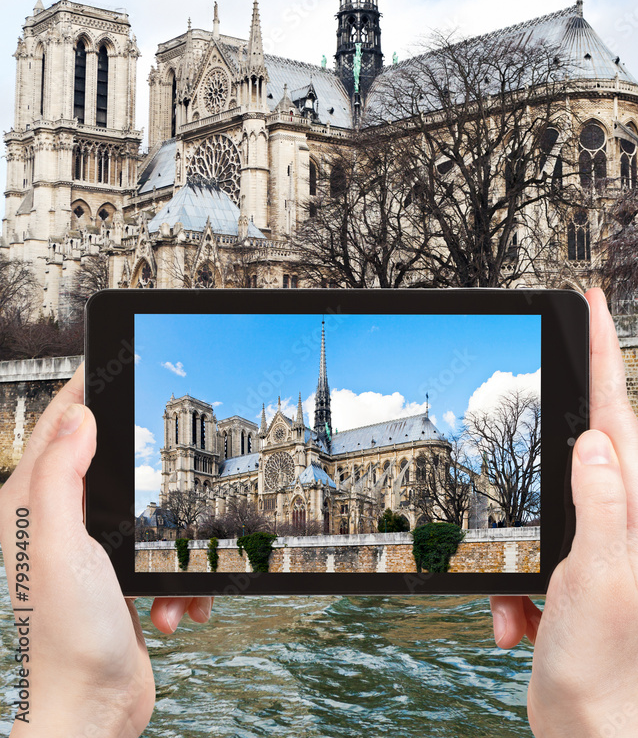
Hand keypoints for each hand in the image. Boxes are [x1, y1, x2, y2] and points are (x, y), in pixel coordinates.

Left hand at [0, 364, 212, 737]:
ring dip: (172, 539)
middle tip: (179, 470)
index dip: (90, 387)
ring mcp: (91, 547)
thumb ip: (60, 477)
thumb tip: (80, 417)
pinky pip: (162, 551)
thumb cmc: (66, 639)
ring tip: (171, 575)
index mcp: (33, 504)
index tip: (121, 359)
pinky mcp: (120, 574)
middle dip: (152, 472)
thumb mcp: (61, 547)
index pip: (61, 423)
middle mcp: (58, 519)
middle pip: (112, 458)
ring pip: (148, 506)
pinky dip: (178, 576)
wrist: (91, 711)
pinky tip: (175, 606)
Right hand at [490, 289, 637, 737]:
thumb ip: (597, 504)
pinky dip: (509, 585)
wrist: (589, 723)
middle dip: (562, 410)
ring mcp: (595, 539)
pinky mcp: (568, 565)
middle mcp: (620, 515)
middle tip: (553, 364)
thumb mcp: (597, 575)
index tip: (591, 303)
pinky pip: (525, 547)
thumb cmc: (600, 657)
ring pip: (543, 496)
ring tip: (522, 599)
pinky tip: (516, 626)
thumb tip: (590, 437)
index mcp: (634, 507)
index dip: (602, 353)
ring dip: (519, 541)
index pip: (613, 413)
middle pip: (585, 436)